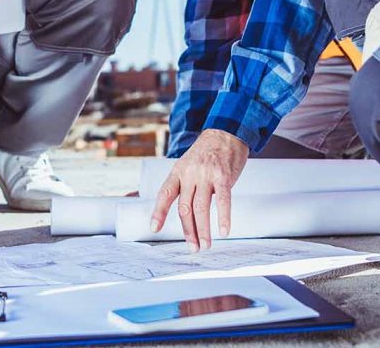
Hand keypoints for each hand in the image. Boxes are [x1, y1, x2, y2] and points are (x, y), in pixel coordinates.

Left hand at [151, 129, 248, 250]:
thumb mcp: (188, 164)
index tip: (154, 229)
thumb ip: (185, 185)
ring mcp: (206, 174)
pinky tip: (224, 231)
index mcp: (178, 171)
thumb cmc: (207, 152)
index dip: (158, 212)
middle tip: (193, 248)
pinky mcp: (223, 176)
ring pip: (201, 208)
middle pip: (185, 207)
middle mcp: (190, 173)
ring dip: (203, 230)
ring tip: (205, 245)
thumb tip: (186, 213)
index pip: (165, 194)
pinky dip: (223, 217)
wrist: (225, 132)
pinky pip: (223, 200)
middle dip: (188, 230)